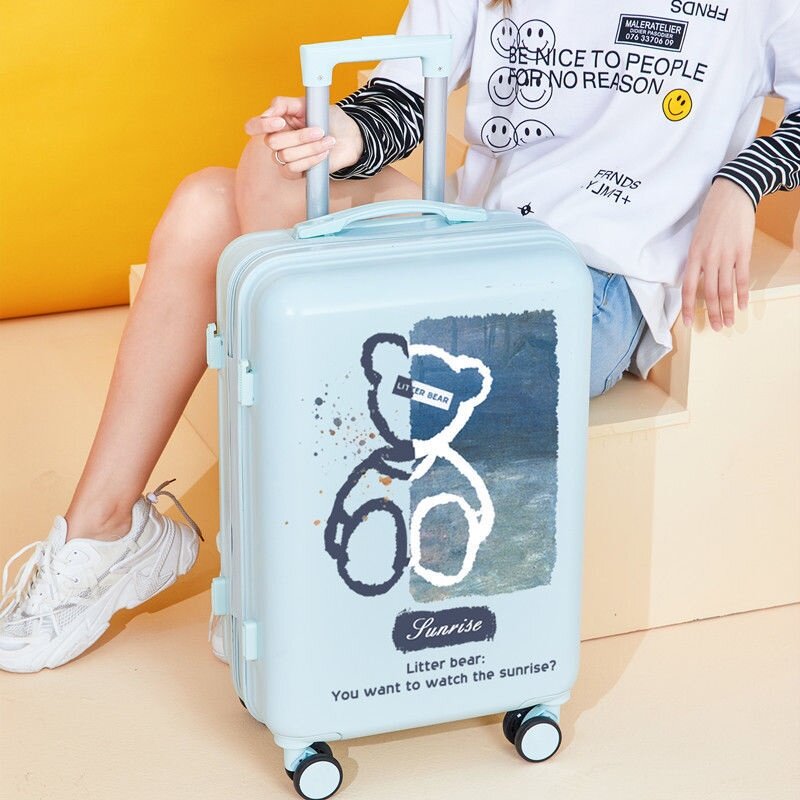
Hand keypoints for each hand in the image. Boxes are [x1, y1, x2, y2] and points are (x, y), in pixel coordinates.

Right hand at [243, 96, 363, 178]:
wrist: (349, 136)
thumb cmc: (327, 118)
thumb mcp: (306, 104)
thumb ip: (284, 104)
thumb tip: (269, 112)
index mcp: (276, 123)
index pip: (252, 126)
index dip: (261, 125)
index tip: (280, 122)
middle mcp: (277, 141)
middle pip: (272, 142)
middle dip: (299, 136)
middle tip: (319, 130)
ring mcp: (285, 158)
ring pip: (286, 156)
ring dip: (310, 147)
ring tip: (327, 140)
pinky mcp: (296, 172)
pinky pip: (294, 169)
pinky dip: (311, 159)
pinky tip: (324, 152)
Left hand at [681, 178, 754, 329]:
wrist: (732, 193)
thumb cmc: (712, 214)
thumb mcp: (697, 237)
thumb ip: (697, 258)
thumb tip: (699, 278)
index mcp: (694, 255)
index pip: (689, 288)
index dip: (689, 307)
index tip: (690, 322)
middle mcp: (709, 258)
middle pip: (709, 293)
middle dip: (713, 313)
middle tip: (716, 328)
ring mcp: (726, 255)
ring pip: (725, 288)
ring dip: (727, 308)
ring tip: (729, 322)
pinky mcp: (742, 251)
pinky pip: (742, 277)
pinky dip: (742, 293)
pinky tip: (742, 304)